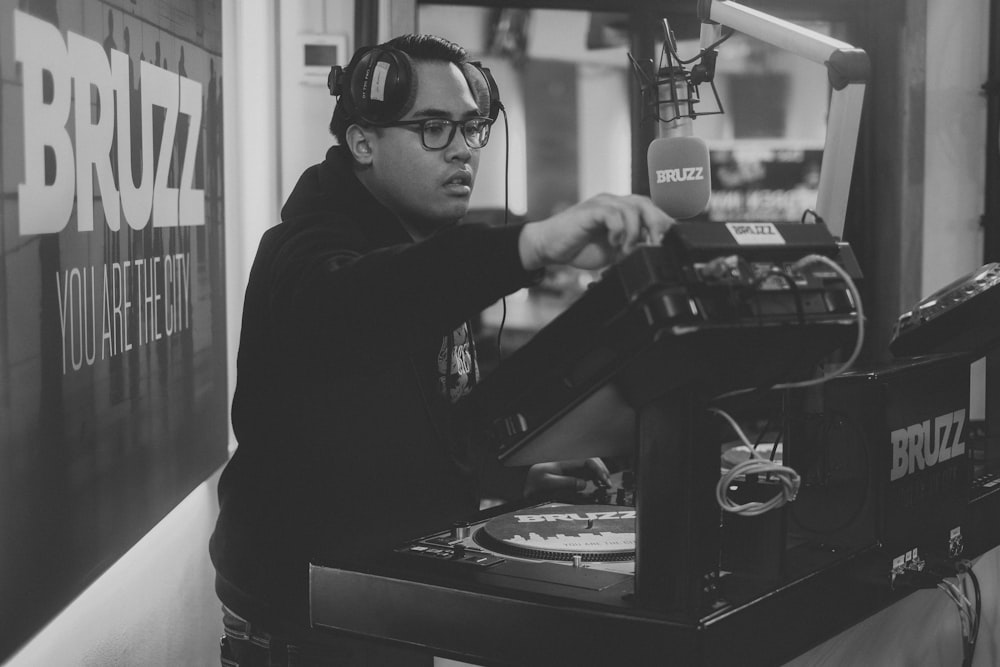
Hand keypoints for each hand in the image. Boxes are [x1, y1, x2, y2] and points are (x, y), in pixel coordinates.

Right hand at [518, 194, 672, 270]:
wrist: (549, 247)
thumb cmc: (579, 247)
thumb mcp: (614, 251)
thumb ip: (632, 248)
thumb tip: (654, 255)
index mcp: (622, 210)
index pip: (651, 209)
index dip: (663, 223)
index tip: (668, 243)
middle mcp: (613, 202)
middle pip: (645, 203)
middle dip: (656, 225)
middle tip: (654, 246)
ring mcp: (601, 204)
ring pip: (631, 208)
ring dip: (635, 233)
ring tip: (627, 250)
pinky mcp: (590, 211)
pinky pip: (612, 214)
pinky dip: (618, 230)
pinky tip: (614, 243)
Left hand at [524, 458, 611, 497]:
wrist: (526, 488)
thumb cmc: (533, 484)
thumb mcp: (546, 483)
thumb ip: (565, 483)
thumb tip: (583, 484)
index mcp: (564, 463)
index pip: (587, 461)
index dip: (598, 469)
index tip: (603, 480)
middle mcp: (569, 465)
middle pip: (592, 461)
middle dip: (602, 470)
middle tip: (607, 484)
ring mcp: (570, 470)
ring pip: (591, 467)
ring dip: (600, 474)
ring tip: (605, 484)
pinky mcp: (570, 477)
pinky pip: (586, 474)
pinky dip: (595, 477)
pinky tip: (598, 483)